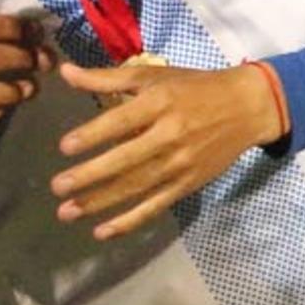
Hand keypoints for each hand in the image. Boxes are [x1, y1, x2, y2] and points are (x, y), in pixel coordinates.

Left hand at [52, 61, 285, 240]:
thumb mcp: (152, 76)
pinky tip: (102, 231)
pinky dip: (130, 221)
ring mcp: (181, 164)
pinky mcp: (188, 184)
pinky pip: (156, 206)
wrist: (247, 108)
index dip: (93, 135)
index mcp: (159, 104)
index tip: (64, 147)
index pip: (121, 122)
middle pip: (127, 160)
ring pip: (137, 187)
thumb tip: (65, 73)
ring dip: (101, 202)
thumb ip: (106, 78)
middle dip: (90, 176)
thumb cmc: (193, 87)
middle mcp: (170, 136)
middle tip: (57, 187)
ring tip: (68, 212)